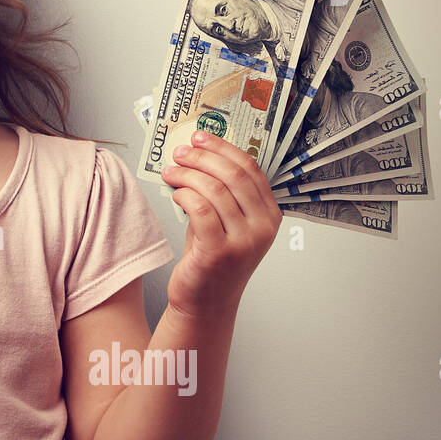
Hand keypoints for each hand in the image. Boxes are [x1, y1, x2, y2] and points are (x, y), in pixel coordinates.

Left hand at [160, 131, 282, 317]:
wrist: (206, 302)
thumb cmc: (212, 257)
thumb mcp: (226, 221)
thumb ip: (223, 192)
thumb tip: (199, 153)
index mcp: (270, 214)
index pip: (251, 168)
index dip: (223, 148)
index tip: (200, 137)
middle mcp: (263, 227)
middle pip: (233, 175)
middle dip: (202, 157)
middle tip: (179, 152)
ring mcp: (244, 241)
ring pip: (214, 189)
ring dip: (187, 174)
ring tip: (170, 172)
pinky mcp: (219, 252)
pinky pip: (200, 209)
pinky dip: (184, 195)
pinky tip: (175, 193)